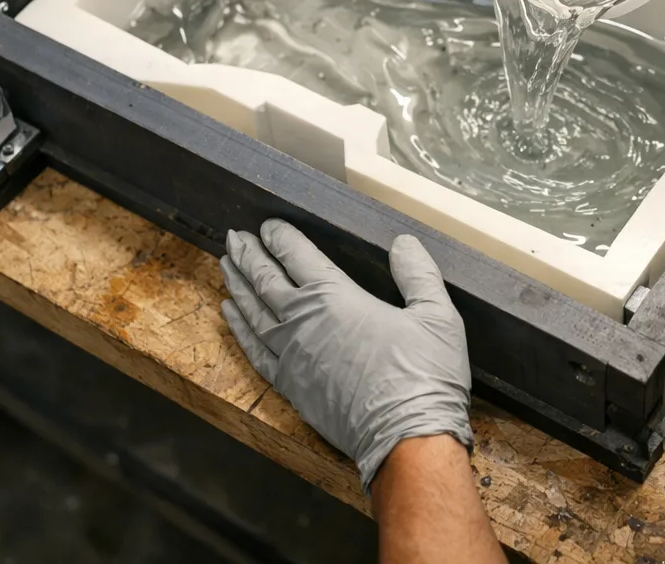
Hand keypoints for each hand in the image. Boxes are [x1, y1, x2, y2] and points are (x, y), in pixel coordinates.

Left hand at [220, 220, 471, 491]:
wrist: (407, 438)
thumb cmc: (424, 375)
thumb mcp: (437, 315)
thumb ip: (418, 274)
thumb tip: (403, 243)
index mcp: (337, 298)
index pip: (299, 257)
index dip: (281, 237)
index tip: (267, 225)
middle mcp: (305, 323)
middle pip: (266, 280)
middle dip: (249, 255)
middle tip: (234, 237)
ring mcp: (293, 357)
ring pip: (254, 313)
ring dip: (238, 286)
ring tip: (226, 266)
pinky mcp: (291, 387)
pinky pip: (255, 351)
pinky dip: (239, 330)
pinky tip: (231, 317)